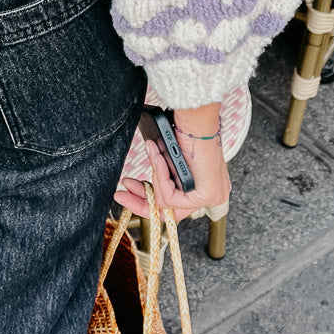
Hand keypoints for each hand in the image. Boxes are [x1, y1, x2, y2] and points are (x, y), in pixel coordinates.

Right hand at [114, 102, 230, 223]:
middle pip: (170, 212)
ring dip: (154, 175)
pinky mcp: (207, 195)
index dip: (148, 200)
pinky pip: (171, 197)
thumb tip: (139, 183)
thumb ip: (161, 173)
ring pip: (166, 202)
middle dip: (140, 203)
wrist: (197, 121)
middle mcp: (213, 194)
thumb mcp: (170, 159)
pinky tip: (160, 160)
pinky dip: (160, 177)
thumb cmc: (187, 131)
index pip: (176, 205)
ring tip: (153, 154)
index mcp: (207, 185)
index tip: (129, 190)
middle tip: (120, 194)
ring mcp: (213, 196)